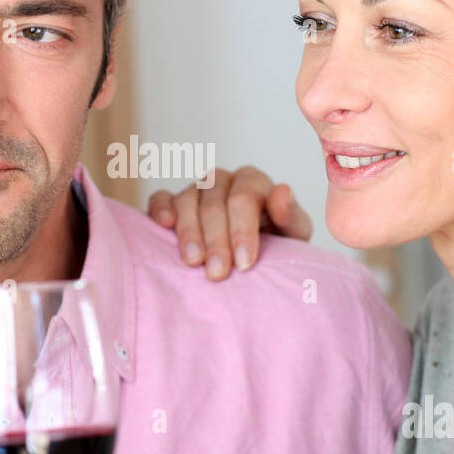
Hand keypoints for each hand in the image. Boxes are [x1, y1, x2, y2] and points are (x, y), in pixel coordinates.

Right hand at [147, 166, 312, 280]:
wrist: (252, 256)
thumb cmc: (275, 243)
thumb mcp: (293, 234)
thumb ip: (290, 215)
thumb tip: (282, 191)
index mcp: (253, 182)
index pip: (244, 197)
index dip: (242, 230)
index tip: (244, 263)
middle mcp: (223, 180)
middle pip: (214, 203)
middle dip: (216, 240)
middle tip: (217, 273)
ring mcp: (196, 189)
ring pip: (187, 200)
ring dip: (189, 232)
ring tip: (193, 262)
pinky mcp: (172, 201)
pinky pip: (160, 197)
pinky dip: (160, 209)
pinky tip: (164, 225)